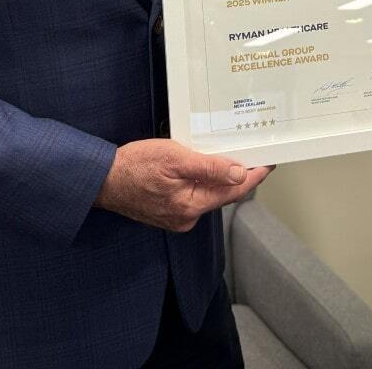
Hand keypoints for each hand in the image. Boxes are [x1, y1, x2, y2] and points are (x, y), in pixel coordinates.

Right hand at [94, 138, 271, 231]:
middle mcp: (187, 217)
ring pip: (209, 194)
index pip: (234, 191)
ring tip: (234, 155)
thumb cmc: (134, 166)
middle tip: (255, 153)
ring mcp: (177, 216)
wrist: (101, 179)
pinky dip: (204, 181)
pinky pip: (194, 195)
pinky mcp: (169, 211)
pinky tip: (206, 166)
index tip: (270, 162)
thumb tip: (239, 174)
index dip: (254, 176)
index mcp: (191, 206)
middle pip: (223, 194)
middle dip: (240, 175)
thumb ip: (208, 168)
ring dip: (221, 177)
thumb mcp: (174, 158)